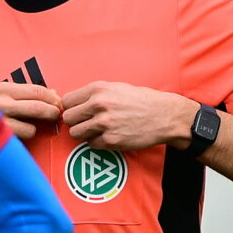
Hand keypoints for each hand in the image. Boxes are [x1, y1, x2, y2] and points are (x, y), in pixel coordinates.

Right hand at [0, 79, 65, 141]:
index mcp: (2, 90)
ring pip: (34, 122)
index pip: (37, 90)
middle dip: (52, 111)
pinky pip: (25, 135)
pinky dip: (26, 135)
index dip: (52, 98)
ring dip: (38, 126)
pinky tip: (17, 135)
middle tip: (55, 116)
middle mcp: (0, 102)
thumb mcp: (1, 98)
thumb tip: (53, 93)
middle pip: (39, 104)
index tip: (58, 103)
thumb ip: (25, 95)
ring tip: (33, 126)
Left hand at [61, 81, 196, 151]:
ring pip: (75, 133)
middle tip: (87, 122)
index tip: (78, 111)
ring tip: (97, 130)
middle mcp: (99, 105)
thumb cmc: (141, 101)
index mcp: (99, 89)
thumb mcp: (117, 88)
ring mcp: (104, 123)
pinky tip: (109, 136)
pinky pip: (90, 144)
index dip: (71, 107)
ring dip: (83, 133)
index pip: (67, 101)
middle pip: (67, 118)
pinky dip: (97, 142)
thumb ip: (94, 94)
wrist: (165, 115)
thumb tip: (72, 103)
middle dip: (75, 121)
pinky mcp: (110, 140)